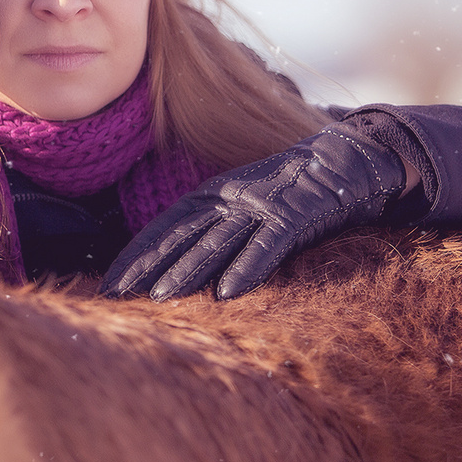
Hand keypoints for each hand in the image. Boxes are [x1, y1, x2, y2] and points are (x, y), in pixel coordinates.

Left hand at [99, 121, 407, 300]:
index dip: (137, 254)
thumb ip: (222, 231)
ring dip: (188, 270)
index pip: (167, 226)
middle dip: (147, 267)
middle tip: (114, 297)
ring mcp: (264, 203)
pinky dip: (248, 267)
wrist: (352, 162)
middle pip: (182, 235)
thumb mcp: (251, 209)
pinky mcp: (297, 213)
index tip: (109, 284)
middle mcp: (233, 197)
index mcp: (217, 194)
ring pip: (218, 241)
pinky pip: (269, 244)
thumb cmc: (297, 193)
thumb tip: (188, 270)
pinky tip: (228, 294)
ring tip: (159, 300)